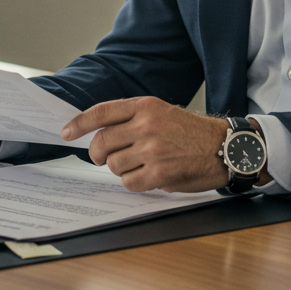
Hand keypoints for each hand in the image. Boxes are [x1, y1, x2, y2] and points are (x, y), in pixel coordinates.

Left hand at [61, 97, 229, 192]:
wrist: (224, 147)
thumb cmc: (191, 131)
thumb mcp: (162, 112)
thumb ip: (132, 119)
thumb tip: (98, 134)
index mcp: (145, 106)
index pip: (102, 112)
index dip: (79, 123)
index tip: (66, 132)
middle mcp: (146, 125)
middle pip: (101, 142)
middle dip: (97, 154)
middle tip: (101, 158)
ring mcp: (152, 150)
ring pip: (113, 165)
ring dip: (121, 169)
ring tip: (140, 164)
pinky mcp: (159, 173)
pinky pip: (129, 182)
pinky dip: (134, 182)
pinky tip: (149, 175)